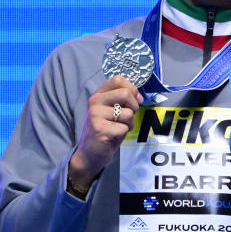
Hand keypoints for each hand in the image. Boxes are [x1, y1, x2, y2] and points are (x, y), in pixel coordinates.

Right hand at [68, 75, 141, 191]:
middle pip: (125, 93)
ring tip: (118, 128)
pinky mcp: (100, 129)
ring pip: (128, 113)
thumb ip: (123, 100)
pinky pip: (124, 127)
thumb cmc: (106, 129)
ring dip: (129, 123)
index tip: (134, 100)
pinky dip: (124, 133)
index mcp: (98, 95)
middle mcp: (94, 102)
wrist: (91, 152)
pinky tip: (113, 136)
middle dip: (133, 107)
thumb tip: (140, 96)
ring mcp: (95, 115)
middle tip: (127, 117)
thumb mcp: (113, 110)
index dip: (131, 89)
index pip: (118, 79)